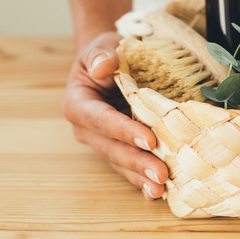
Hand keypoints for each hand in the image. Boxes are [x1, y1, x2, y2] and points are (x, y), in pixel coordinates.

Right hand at [63, 32, 168, 199]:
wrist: (111, 63)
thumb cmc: (107, 53)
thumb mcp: (102, 46)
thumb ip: (101, 55)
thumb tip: (105, 66)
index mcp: (79, 104)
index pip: (101, 120)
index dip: (123, 131)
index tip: (149, 139)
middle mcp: (87, 129)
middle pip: (112, 148)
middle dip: (136, 162)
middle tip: (160, 174)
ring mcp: (103, 141)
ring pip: (120, 162)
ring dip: (140, 176)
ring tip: (160, 189)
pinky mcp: (119, 147)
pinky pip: (129, 166)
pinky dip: (142, 179)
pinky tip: (158, 192)